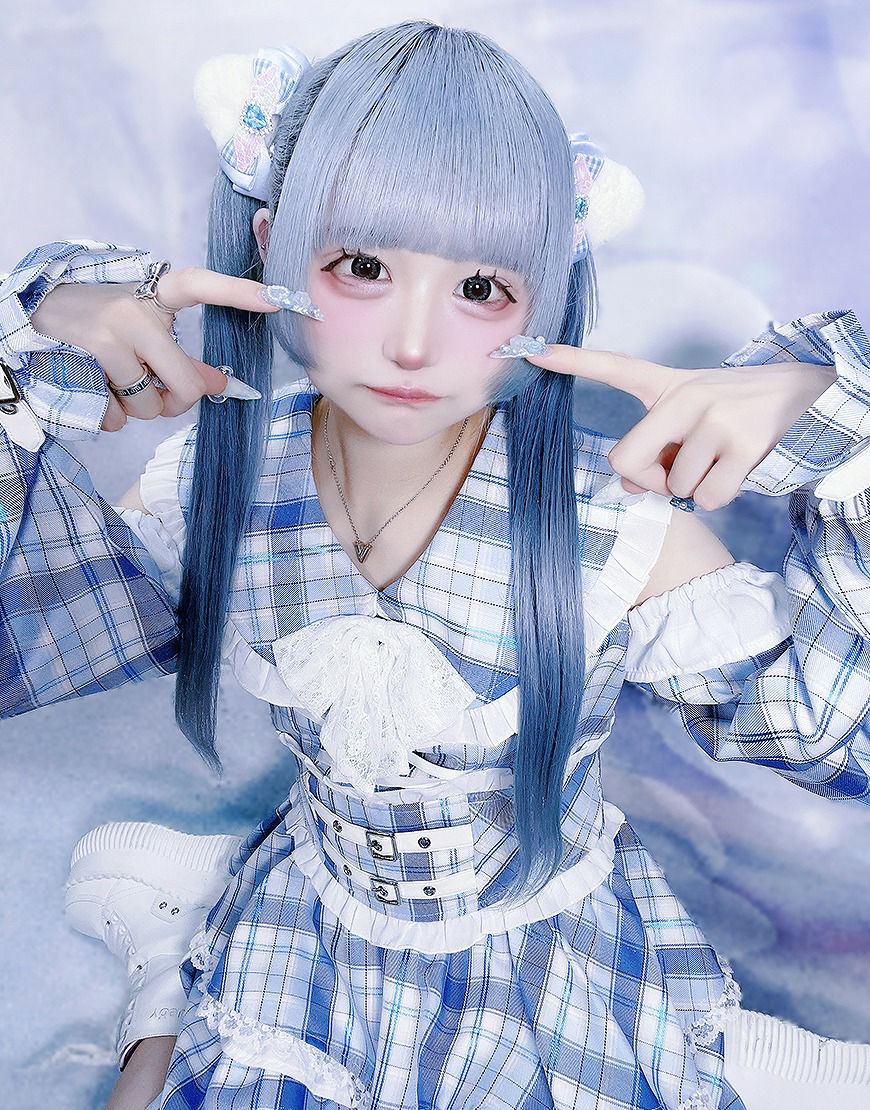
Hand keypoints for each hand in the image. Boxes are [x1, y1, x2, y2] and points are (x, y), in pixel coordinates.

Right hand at [30, 267, 281, 430]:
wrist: (33, 316)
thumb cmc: (101, 322)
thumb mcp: (143, 329)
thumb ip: (183, 359)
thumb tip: (220, 387)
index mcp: (153, 295)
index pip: (199, 285)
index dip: (238, 291)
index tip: (278, 298)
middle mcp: (132, 313)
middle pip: (186, 386)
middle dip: (176, 401)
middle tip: (160, 391)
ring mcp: (104, 340)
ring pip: (150, 406)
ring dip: (139, 408)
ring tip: (117, 382)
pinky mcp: (80, 367)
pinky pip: (117, 417)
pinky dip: (111, 414)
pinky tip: (95, 388)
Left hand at [525, 345, 837, 509]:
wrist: (806, 395)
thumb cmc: (735, 413)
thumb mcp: (692, 417)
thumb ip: (656, 446)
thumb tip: (630, 485)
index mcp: (667, 383)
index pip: (613, 367)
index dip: (570, 360)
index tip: (532, 351)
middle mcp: (686, 395)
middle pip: (625, 460)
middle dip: (647, 480)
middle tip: (676, 471)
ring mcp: (714, 417)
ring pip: (673, 487)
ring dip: (693, 489)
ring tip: (721, 459)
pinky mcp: (743, 442)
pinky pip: (705, 499)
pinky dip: (718, 498)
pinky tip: (738, 470)